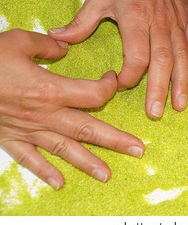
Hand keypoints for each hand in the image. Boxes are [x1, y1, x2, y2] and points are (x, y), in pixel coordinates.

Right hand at [0, 29, 143, 188]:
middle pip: (89, 129)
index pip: (94, 94)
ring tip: (108, 175)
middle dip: (116, 140)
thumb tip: (65, 47)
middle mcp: (46, 115)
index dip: (110, 86)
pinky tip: (60, 183)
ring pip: (65, 149)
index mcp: (51, 90)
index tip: (113, 79)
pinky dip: (44, 172)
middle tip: (139, 150)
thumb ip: (47, 45)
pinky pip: (30, 160)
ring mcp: (29, 130)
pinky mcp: (11, 138)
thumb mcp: (18, 41)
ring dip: (88, 163)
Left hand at [48, 0, 187, 118]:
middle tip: (155, 113)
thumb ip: (80, 23)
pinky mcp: (186, 20)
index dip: (129, 76)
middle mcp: (159, 24)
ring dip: (182, 83)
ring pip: (182, 57)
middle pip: (162, 62)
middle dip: (159, 90)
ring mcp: (176, 23)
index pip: (137, 56)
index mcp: (136, 18)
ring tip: (180, 105)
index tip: (120, 85)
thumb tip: (57, 39)